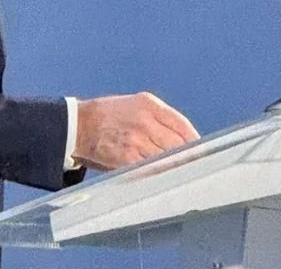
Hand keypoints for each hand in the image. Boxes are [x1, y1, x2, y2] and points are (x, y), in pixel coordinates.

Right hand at [73, 92, 198, 170]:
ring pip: (167, 157)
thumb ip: (157, 119)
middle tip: (194, 167)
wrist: (78, 124)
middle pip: (178, 144)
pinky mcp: (127, 156)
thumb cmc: (107, 116)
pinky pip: (151, 168)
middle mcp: (145, 119)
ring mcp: (137, 138)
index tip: (201, 152)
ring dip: (174, 167)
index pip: (182, 125)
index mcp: (149, 104)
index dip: (195, 142)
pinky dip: (158, 173)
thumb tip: (182, 141)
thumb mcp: (134, 105)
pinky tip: (161, 176)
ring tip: (179, 174)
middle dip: (187, 157)